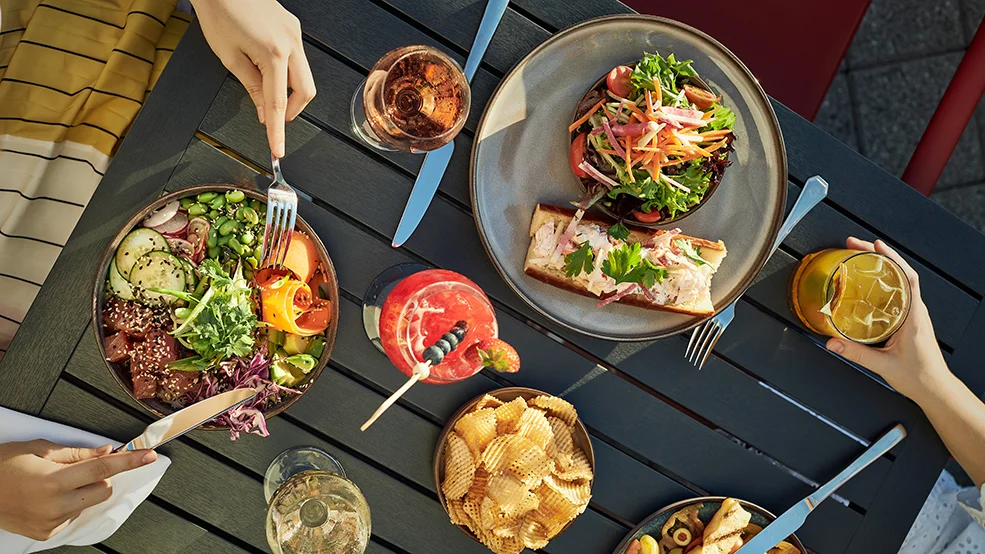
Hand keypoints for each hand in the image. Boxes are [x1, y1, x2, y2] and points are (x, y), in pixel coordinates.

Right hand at [0, 440, 155, 540]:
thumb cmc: (3, 466)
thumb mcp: (39, 450)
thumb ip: (77, 453)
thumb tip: (106, 451)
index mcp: (54, 481)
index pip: (103, 468)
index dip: (129, 461)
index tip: (148, 456)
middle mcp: (55, 505)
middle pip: (103, 489)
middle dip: (100, 476)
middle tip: (80, 468)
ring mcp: (51, 522)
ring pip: (88, 502)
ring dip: (82, 491)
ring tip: (55, 483)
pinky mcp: (46, 533)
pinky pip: (72, 515)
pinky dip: (69, 504)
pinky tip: (48, 497)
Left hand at [192, 0, 315, 157]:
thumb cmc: (219, 11)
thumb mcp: (229, 56)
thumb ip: (251, 86)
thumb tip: (262, 110)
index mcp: (273, 53)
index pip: (278, 103)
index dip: (277, 130)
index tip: (278, 149)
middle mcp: (291, 43)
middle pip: (305, 91)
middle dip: (292, 111)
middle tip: (273, 120)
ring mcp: (295, 34)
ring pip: (305, 76)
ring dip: (290, 92)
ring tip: (266, 92)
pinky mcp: (292, 28)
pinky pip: (298, 59)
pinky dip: (287, 73)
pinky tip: (269, 72)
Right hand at [825, 237, 950, 400]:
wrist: (935, 388)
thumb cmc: (919, 376)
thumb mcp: (884, 365)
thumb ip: (856, 353)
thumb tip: (833, 342)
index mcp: (914, 317)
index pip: (908, 278)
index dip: (892, 259)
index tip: (876, 245)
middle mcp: (916, 311)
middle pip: (901, 273)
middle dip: (879, 255)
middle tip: (856, 245)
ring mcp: (914, 314)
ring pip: (900, 281)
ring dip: (882, 265)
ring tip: (861, 256)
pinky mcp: (909, 320)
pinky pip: (897, 293)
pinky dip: (884, 280)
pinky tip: (869, 282)